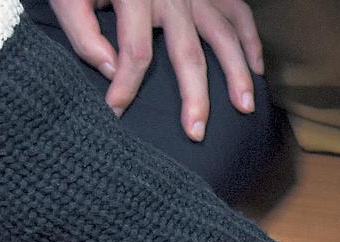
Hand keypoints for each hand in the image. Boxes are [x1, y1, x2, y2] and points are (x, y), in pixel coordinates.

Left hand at [49, 0, 263, 139]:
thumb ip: (83, 32)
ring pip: (223, 35)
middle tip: (195, 132)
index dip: (126, 85)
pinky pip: (239, 13)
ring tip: (244, 107)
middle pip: (188, 52)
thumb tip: (110, 70)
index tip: (117, 110)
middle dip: (194, 96)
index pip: (135, 52)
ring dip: (237, 73)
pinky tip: (256, 68)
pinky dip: (251, 40)